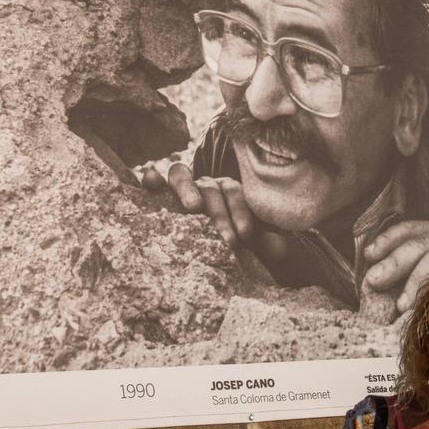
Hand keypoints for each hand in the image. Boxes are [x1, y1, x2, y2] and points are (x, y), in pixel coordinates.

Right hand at [141, 162, 286, 266]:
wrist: (220, 251)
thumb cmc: (237, 246)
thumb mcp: (255, 244)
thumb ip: (266, 242)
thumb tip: (278, 248)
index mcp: (229, 191)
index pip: (235, 193)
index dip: (240, 212)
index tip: (245, 235)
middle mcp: (206, 186)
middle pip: (211, 187)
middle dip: (218, 212)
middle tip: (226, 237)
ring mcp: (182, 189)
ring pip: (182, 176)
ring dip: (187, 190)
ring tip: (192, 207)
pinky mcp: (159, 197)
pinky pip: (153, 183)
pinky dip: (151, 179)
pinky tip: (150, 181)